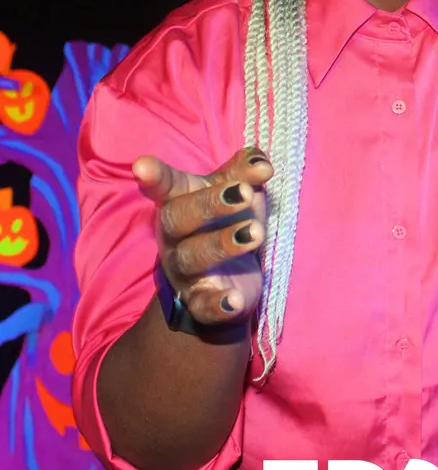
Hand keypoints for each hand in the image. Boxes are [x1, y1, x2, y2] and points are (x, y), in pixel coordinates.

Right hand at [132, 147, 273, 326]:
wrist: (229, 278)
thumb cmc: (227, 221)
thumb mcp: (236, 192)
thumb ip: (245, 173)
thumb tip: (263, 164)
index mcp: (179, 202)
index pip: (165, 186)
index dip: (155, 176)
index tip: (142, 166)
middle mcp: (173, 236)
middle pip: (179, 218)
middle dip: (211, 204)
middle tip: (246, 194)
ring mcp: (183, 271)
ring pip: (193, 257)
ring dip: (224, 244)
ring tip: (256, 233)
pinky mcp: (200, 302)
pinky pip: (204, 305)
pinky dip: (218, 305)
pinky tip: (234, 301)